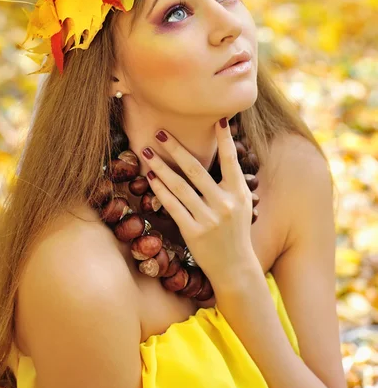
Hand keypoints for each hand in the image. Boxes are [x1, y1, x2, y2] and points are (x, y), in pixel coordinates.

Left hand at [141, 118, 256, 288]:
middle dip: (176, 148)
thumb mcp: (241, 204)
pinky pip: (173, 206)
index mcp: (239, 193)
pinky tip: (150, 178)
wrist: (235, 268)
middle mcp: (225, 203)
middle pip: (196, 169)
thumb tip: (225, 152)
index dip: (225, 140)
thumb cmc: (235, 232)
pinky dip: (160, 190)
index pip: (230, 161)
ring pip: (179, 186)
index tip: (219, 119)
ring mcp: (209, 218)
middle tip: (159, 131)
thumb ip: (231, 182)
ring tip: (147, 152)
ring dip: (161, 167)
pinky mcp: (194, 232)